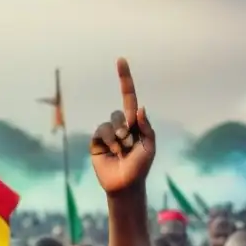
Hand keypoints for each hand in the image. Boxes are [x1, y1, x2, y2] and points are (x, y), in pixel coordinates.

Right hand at [90, 58, 156, 194]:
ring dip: (118, 139)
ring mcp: (107, 133)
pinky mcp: (96, 142)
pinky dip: (108, 142)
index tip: (121, 60)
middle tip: (130, 147)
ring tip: (122, 153)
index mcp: (135, 124)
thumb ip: (146, 127)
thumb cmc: (140, 167)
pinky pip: (100, 132)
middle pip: (120, 114)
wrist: (125, 185)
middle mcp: (120, 125)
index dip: (125, 79)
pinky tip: (112, 154)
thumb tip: (139, 107)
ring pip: (110, 124)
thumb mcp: (150, 147)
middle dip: (126, 130)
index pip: (128, 97)